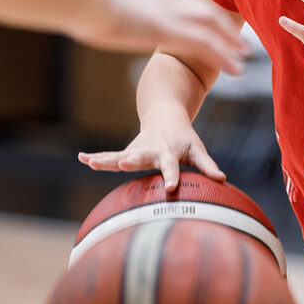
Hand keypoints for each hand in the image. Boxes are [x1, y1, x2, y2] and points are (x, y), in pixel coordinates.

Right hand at [79, 120, 225, 191]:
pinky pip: (109, 155)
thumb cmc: (184, 138)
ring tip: (90, 163)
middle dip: (131, 161)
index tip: (171, 188)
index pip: (171, 165)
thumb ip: (207, 164)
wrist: (166, 116)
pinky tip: (81, 158)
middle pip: (140, 156)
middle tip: (122, 164)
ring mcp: (136, 149)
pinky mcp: (127, 151)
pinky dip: (96, 156)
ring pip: (119, 155)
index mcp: (169, 151)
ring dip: (105, 159)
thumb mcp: (197, 149)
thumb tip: (222, 179)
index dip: (172, 176)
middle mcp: (150, 149)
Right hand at [83, 0, 245, 74]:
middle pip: (203, 13)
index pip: (180, 2)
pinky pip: (207, 46)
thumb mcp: (97, 0)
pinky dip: (224, 56)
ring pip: (212, 29)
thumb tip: (92, 8)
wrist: (85, 0)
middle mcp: (166, 1)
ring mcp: (170, 16)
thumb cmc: (81, 1)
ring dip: (230, 43)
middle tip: (237, 38)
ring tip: (244, 56)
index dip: (196, 14)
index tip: (207, 21)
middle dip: (221, 26)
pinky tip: (237, 69)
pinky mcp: (171, 32)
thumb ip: (106, 5)